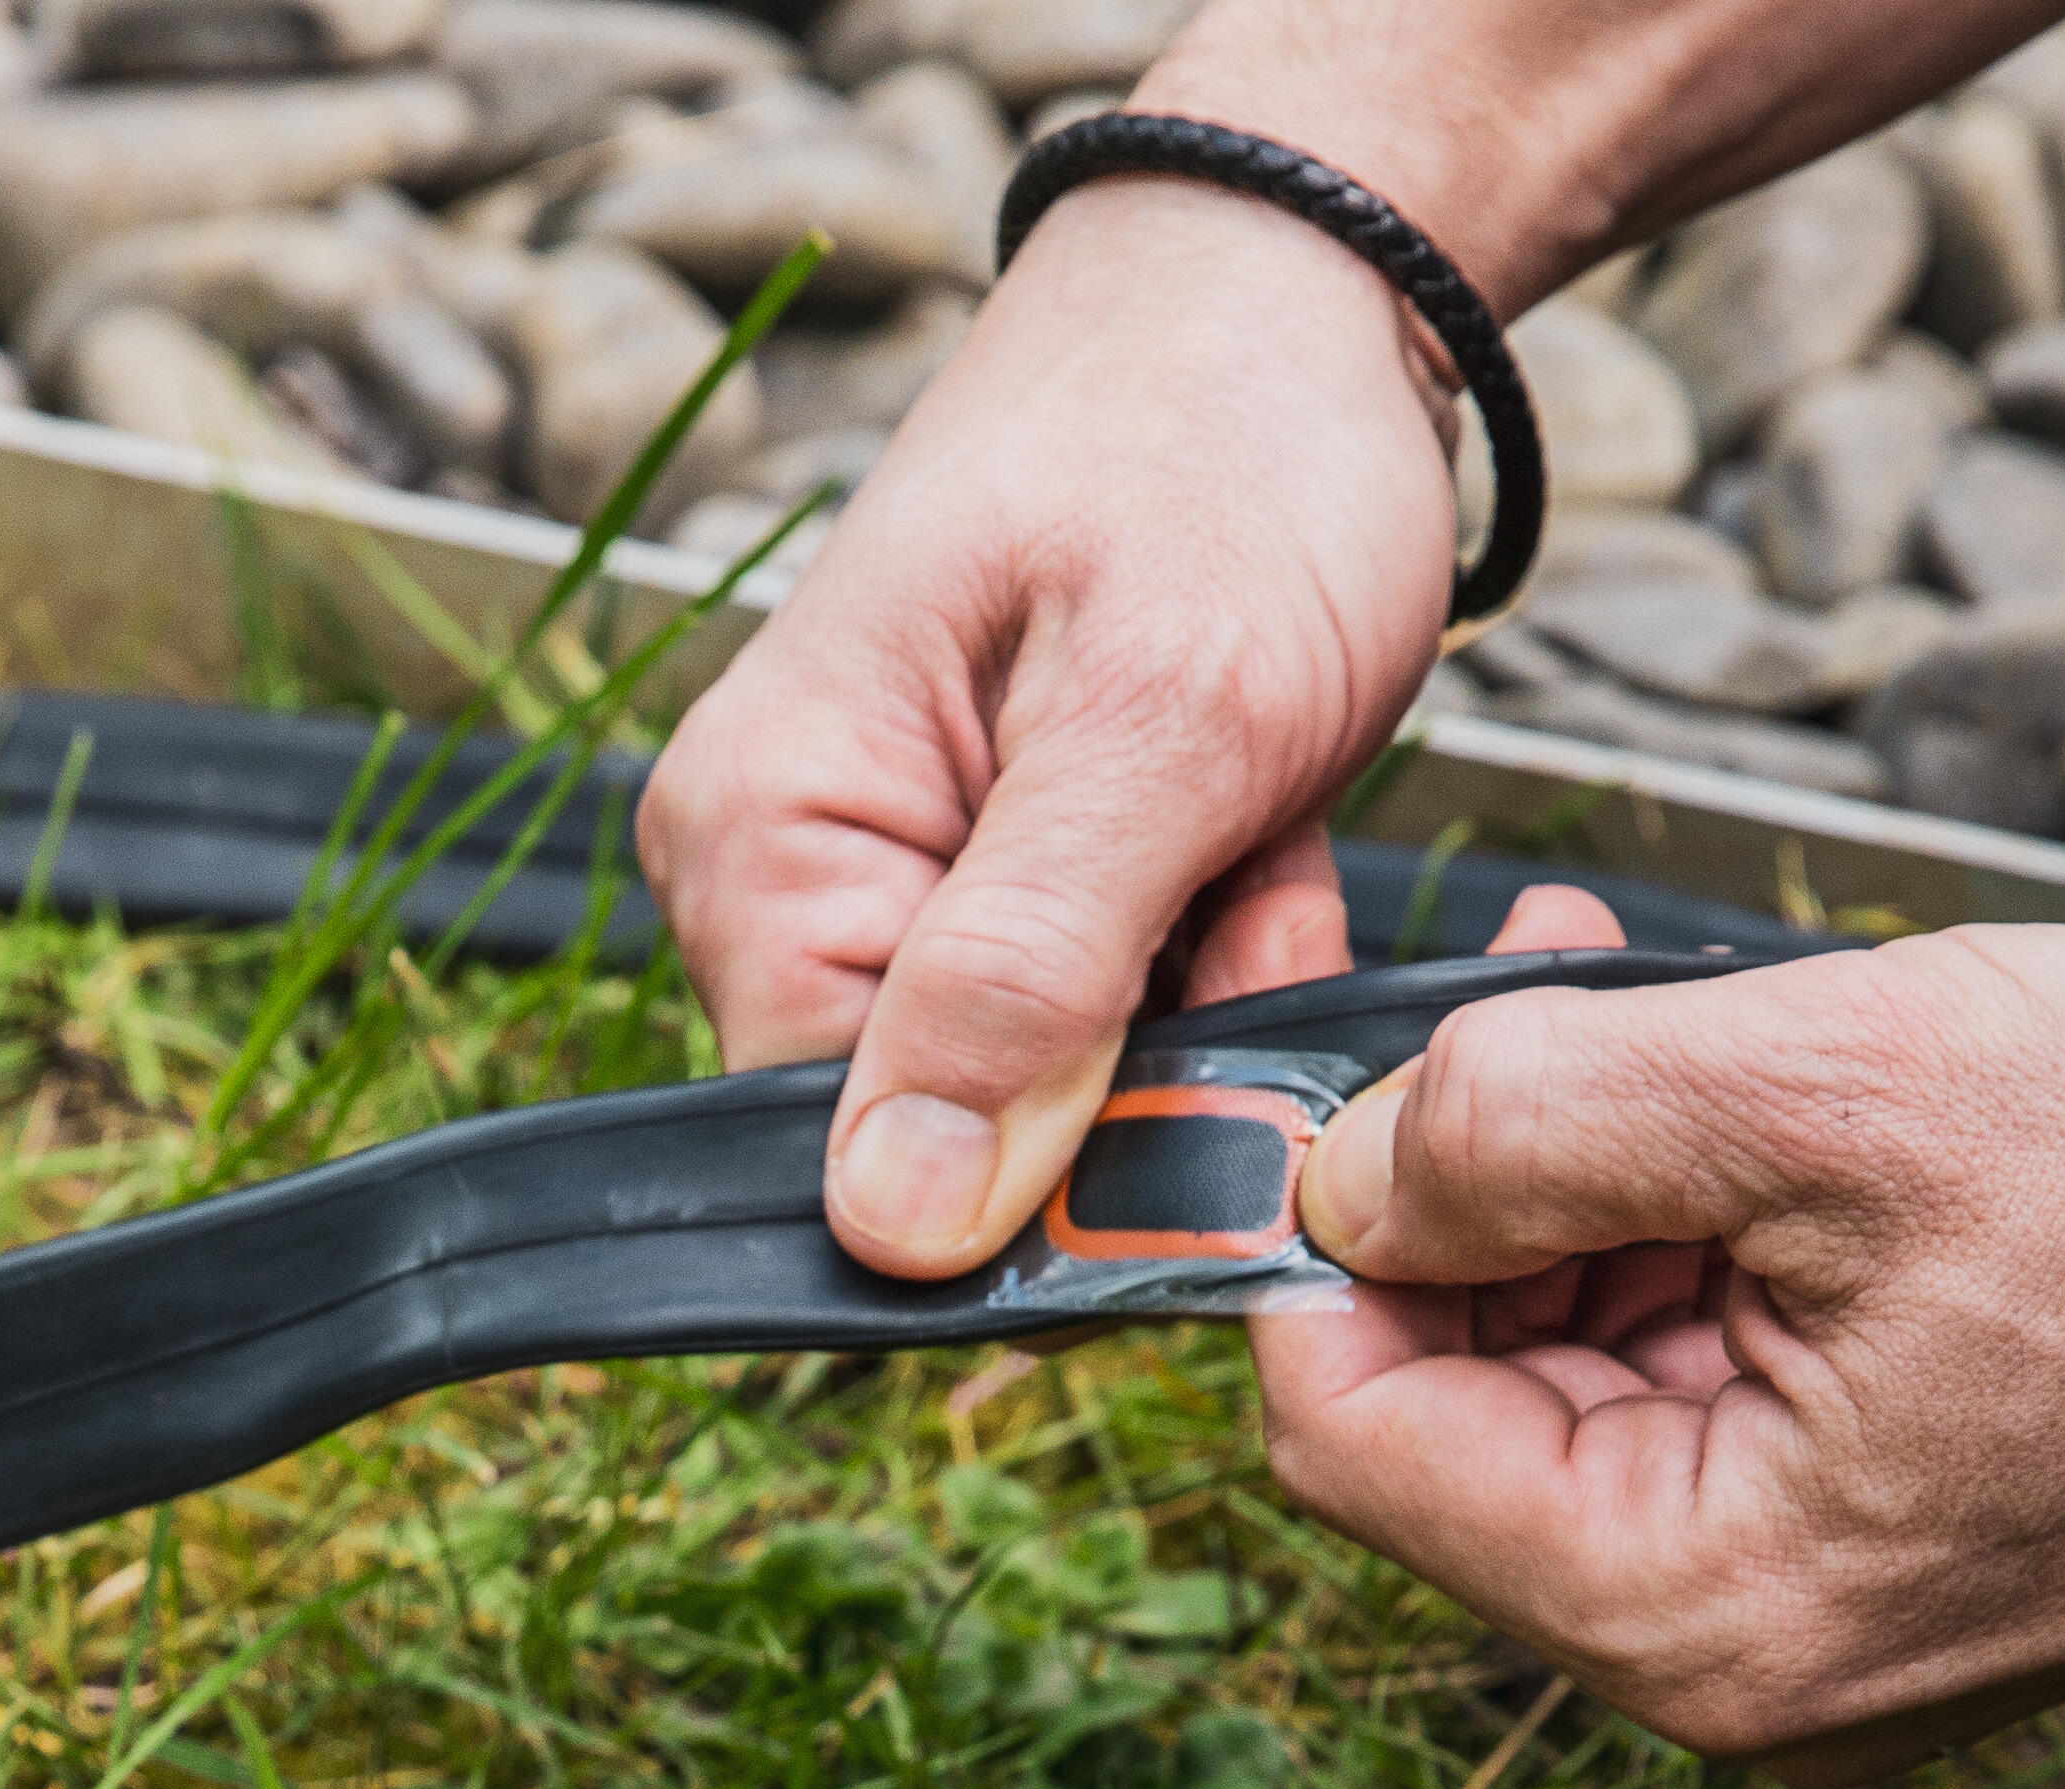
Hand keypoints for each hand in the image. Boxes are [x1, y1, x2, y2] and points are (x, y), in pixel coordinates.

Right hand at [635, 182, 1470, 1278]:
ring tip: (1257, 835)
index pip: (845, 1148)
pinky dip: (1214, 955)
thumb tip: (895, 1223)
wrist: (1305, 288)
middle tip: (1245, 883)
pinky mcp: (988, 875)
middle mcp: (782, 874)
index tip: (1189, 1036)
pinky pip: (1107, 1017)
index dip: (1033, 1157)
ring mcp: (884, 876)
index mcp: (759, 837)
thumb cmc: (1226, 442)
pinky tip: (1255, 838)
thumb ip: (1029, 978)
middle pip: (956, 1129)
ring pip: (1058, 1084)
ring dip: (1201, 1000)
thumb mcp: (1162, 720)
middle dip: (1142, 1056)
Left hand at [1254, 926, 2064, 1785]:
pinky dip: (1699, 1245)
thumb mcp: (1837, 1088)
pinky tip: (1765, 1108)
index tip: (1322, 1033)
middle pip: (1453, 1415)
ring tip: (1664, 1006)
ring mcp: (1815, 1634)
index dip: (1303, 1225)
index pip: (1349, 1430)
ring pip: (1577, 1389)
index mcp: (1693, 1613)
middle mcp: (1730, 1673)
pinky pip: (1708, 1400)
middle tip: (1523, 956)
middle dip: (1463, 1190)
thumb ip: (1539, 1122)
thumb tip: (1342, 1170)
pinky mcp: (1889, 1563)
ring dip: (1585, 1199)